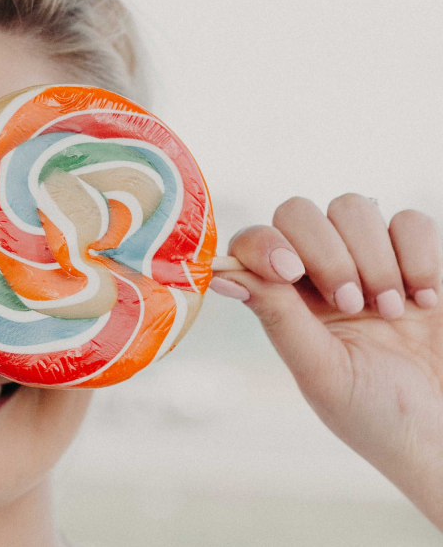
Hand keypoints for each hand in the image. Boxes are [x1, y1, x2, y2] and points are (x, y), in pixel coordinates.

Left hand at [209, 194, 442, 529]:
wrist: (442, 433)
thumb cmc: (376, 416)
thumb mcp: (321, 372)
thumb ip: (278, 317)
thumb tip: (220, 276)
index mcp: (284, 300)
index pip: (254, 242)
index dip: (263, 244)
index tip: (289, 272)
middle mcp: (320, 273)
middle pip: (298, 213)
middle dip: (325, 251)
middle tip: (350, 304)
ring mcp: (369, 261)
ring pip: (352, 206)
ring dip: (373, 257)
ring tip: (392, 311)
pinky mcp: (419, 259)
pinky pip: (409, 220)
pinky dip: (418, 254)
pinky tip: (425, 300)